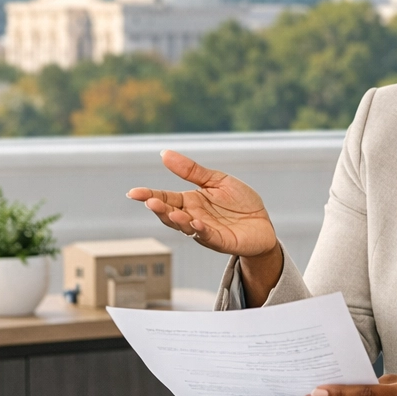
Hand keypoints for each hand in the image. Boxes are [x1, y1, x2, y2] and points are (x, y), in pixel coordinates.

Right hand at [126, 151, 278, 257]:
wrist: (262, 223)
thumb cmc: (239, 202)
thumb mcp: (216, 180)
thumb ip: (191, 171)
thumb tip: (164, 154)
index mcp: (190, 202)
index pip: (165, 198)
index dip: (149, 195)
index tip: (134, 192)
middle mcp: (193, 217)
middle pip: (170, 214)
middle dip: (159, 209)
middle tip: (149, 201)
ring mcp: (205, 231)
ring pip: (186, 227)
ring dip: (178, 221)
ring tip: (171, 211)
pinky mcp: (221, 241)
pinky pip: (208, 237)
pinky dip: (201, 231)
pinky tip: (196, 224)